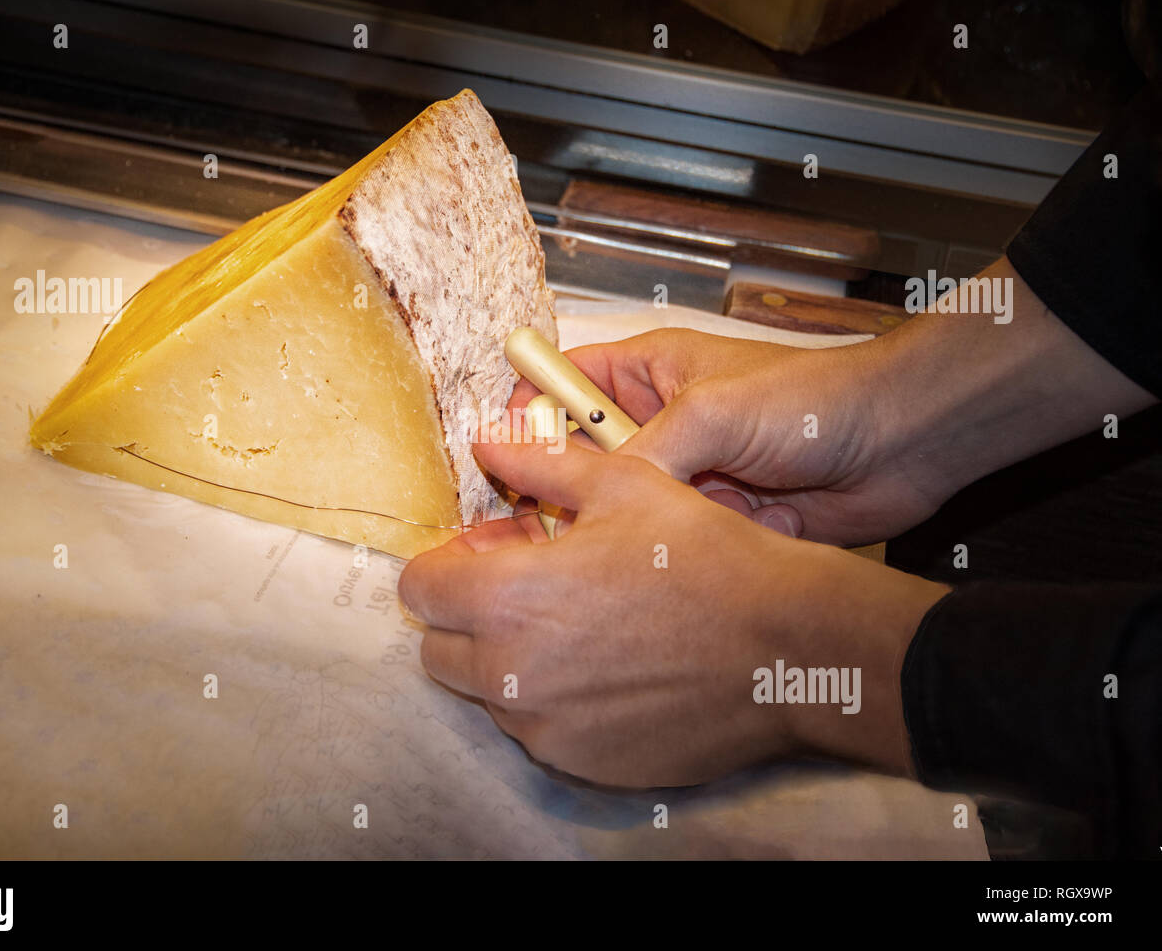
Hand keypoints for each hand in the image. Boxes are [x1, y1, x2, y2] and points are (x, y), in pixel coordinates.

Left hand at [399, 434, 949, 787]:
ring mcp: (543, 726)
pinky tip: (606, 671)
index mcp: (507, 597)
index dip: (445, 566)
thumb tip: (488, 443)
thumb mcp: (623, 486)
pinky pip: (535, 729)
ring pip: (486, 693)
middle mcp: (510, 672)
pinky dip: (551, 702)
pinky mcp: (578, 761)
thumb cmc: (704, 556)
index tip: (480, 558)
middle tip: (524, 592)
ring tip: (575, 628)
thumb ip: (539, 467)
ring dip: (507, 661)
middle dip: (466, 618)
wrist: (783, 647)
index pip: (419, 589)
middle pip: (438, 650)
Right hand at [508, 327, 940, 545]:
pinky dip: (641, 561)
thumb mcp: (712, 412)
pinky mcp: (711, 522)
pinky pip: (659, 543)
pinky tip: (618, 584)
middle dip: (550, 490)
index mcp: (648, 373)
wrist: (901, 443)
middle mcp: (658, 425)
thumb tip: (584, 499)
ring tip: (560, 563)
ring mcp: (684, 477)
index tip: (498, 457)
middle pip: (579, 458)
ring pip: (616, 509)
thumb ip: (643, 452)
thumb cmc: (811, 399)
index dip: (527, 417)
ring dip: (595, 532)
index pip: (564, 386)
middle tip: (519, 528)